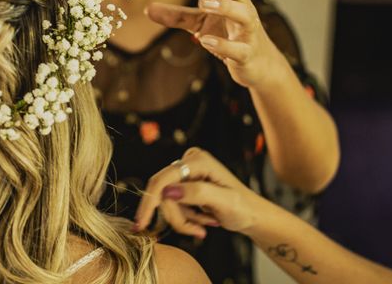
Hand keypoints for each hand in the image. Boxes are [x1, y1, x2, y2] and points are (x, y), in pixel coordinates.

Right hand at [133, 147, 264, 238]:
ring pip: (167, 202)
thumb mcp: (224, 202)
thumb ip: (197, 193)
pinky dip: (186, 217)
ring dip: (184, 219)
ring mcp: (186, 171)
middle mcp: (189, 161)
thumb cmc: (243, 207)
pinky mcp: (184, 182)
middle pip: (163, 193)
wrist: (250, 213)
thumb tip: (168, 190)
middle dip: (178, 216)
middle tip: (198, 231)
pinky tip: (204, 219)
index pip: (163, 179)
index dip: (150, 201)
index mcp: (198, 160)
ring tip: (206, 223)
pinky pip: (173, 204)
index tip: (141, 223)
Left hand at [145, 0, 282, 88]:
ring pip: (242, 13)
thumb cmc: (228, 33)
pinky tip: (204, 40)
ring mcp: (247, 30)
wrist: (256, 64)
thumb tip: (147, 9)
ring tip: (202, 3)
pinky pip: (238, 48)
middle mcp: (243, 7)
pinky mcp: (246, 53)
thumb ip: (176, 15)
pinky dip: (222, 44)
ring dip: (223, 7)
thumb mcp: (199, 22)